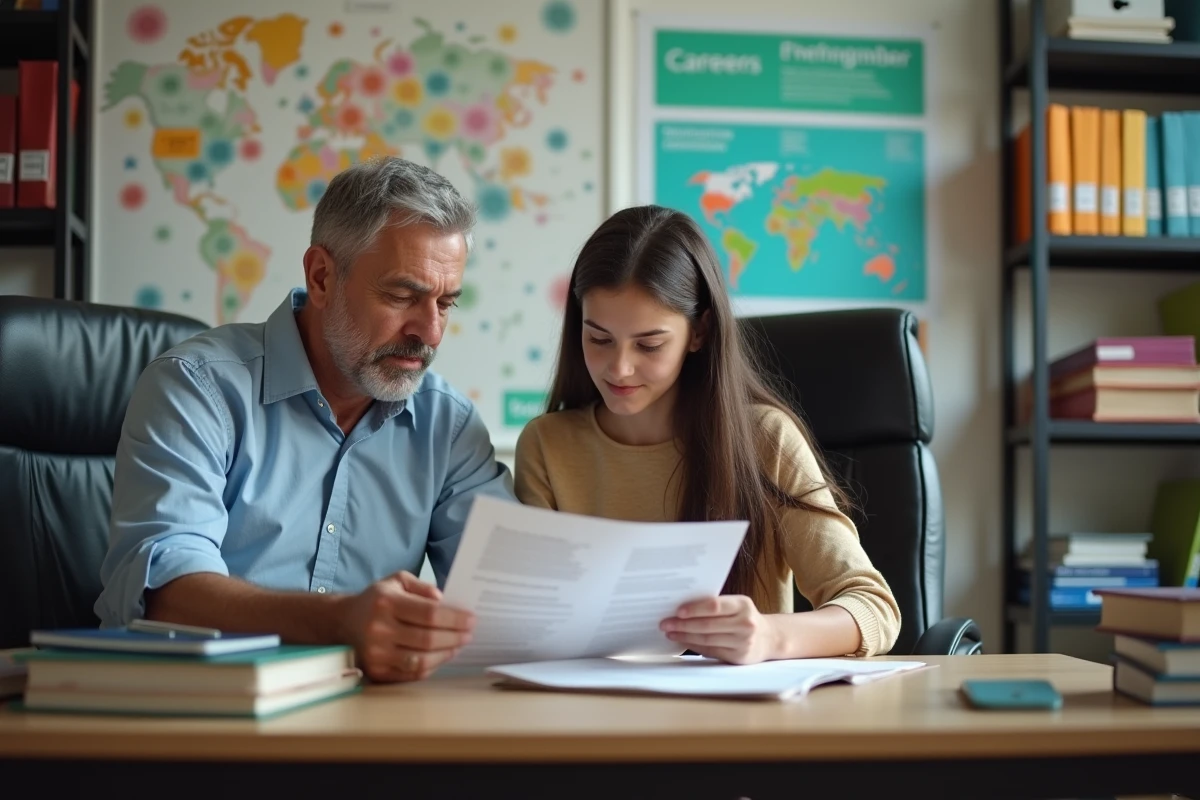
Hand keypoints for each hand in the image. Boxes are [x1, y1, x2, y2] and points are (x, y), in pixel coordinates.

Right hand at [340, 571, 474, 682]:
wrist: (343, 622)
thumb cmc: (377, 599)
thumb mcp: (397, 581)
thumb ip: (422, 587)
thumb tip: (443, 600)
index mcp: (386, 603)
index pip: (429, 614)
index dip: (454, 618)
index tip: (471, 619)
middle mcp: (379, 630)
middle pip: (427, 639)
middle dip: (455, 637)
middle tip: (469, 633)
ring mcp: (376, 654)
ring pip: (421, 660)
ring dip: (446, 654)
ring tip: (458, 645)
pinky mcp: (377, 672)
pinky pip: (411, 674)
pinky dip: (431, 666)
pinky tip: (441, 656)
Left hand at [659, 595, 778, 665]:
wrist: (769, 638)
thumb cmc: (744, 617)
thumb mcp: (737, 606)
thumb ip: (716, 606)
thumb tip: (682, 609)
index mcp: (743, 605)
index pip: (714, 606)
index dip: (694, 609)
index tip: (677, 611)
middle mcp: (745, 624)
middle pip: (708, 625)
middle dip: (683, 624)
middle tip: (665, 623)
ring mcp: (742, 642)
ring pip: (707, 640)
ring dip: (685, 636)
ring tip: (670, 632)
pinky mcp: (738, 657)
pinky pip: (711, 651)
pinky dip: (694, 646)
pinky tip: (683, 641)